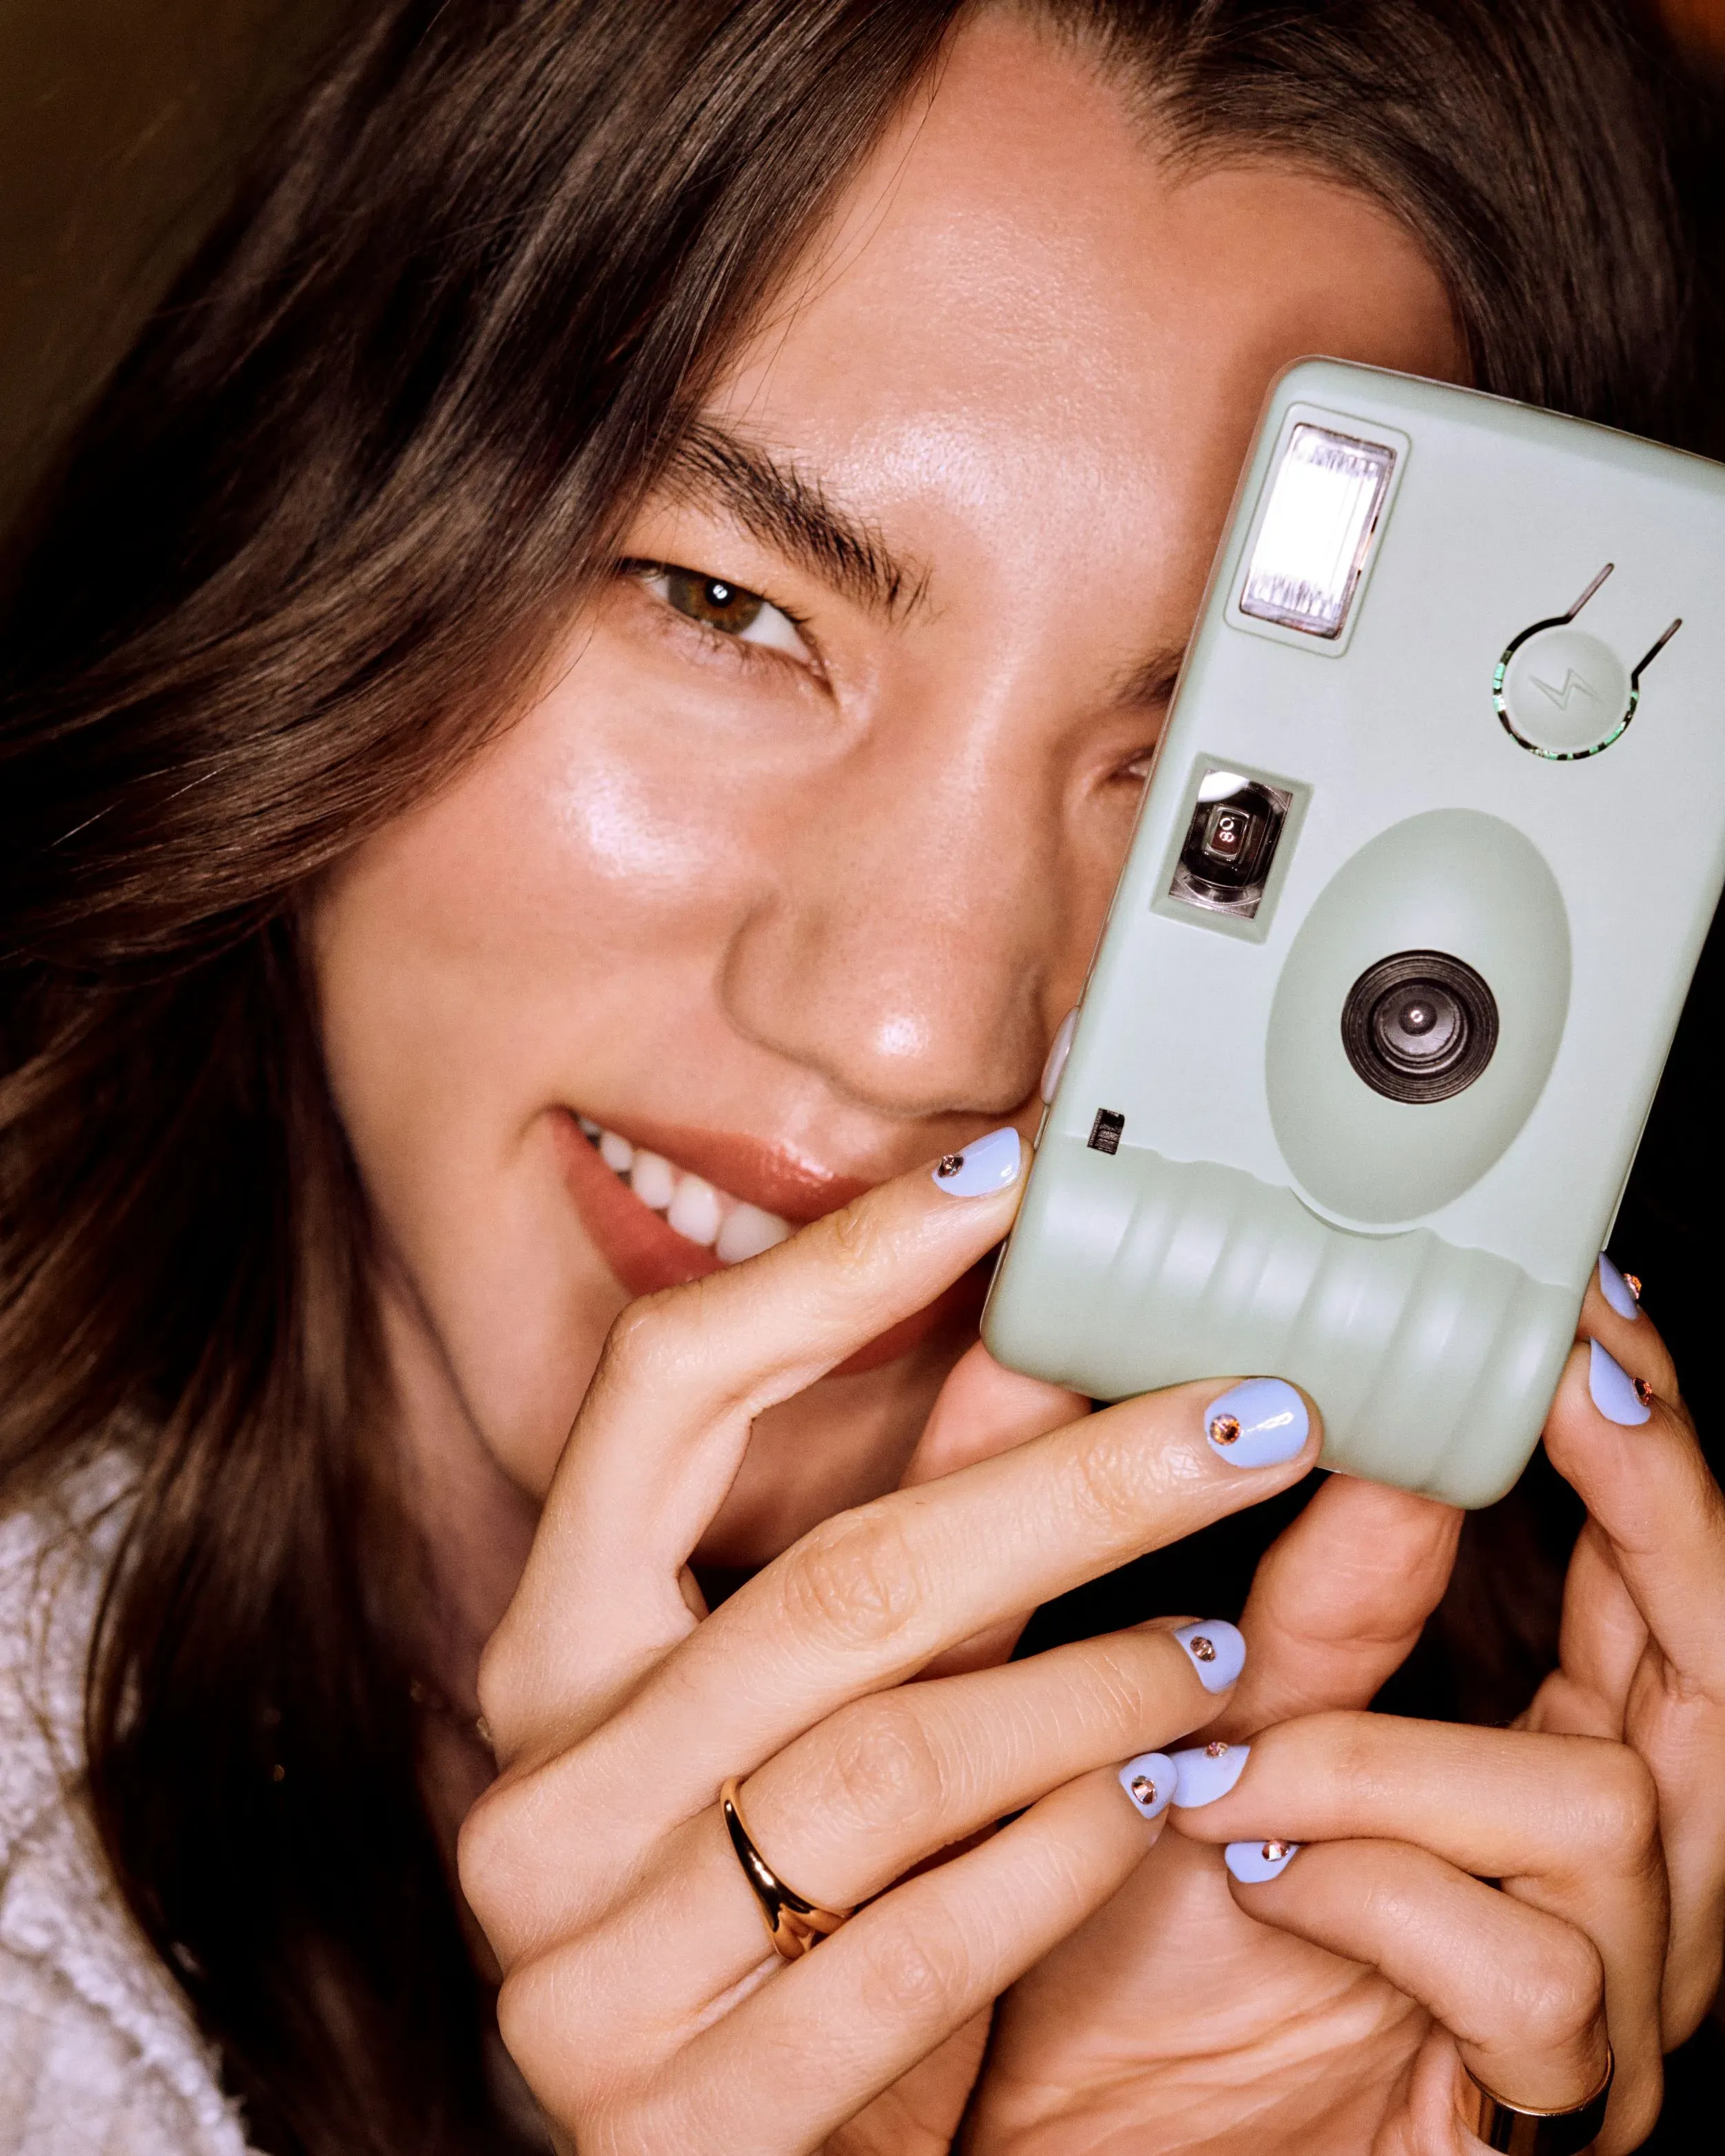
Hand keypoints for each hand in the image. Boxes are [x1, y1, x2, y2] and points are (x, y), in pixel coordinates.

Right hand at [457, 1143, 1319, 2154]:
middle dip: (1073, 1483)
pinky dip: (1066, 1856)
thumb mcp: (824, 1711)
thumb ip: (916, 1548)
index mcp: (547, 1655)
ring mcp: (587, 1975)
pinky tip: (1166, 1794)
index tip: (1006, 1175)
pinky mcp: (684, 2122)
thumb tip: (1051, 1330)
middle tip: (1250, 1414)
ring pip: (888, 1762)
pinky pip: (919, 1950)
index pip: (657, 1395)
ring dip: (1099, 1685)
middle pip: (832, 1579)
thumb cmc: (790, 1901)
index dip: (833, 1270)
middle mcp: (537, 1797)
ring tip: (1232, 1640)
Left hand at [967, 1268, 1724, 2153]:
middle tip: (1567, 1381)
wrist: (1088, 2152)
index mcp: (1545, 1758)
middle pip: (1717, 1663)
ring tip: (1225, 1766)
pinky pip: (1530, 1960)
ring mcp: (1610, 1992)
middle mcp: (1619, 1871)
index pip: (1655, 1582)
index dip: (1643, 1444)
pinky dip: (1369, 1892)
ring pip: (1608, 1799)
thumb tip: (1345, 1415)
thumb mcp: (1227, 1731)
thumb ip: (1310, 1601)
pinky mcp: (1559, 2098)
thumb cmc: (1147, 1946)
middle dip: (1650, 1502)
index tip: (1577, 1315)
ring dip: (1384, 1758)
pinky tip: (1256, 1880)